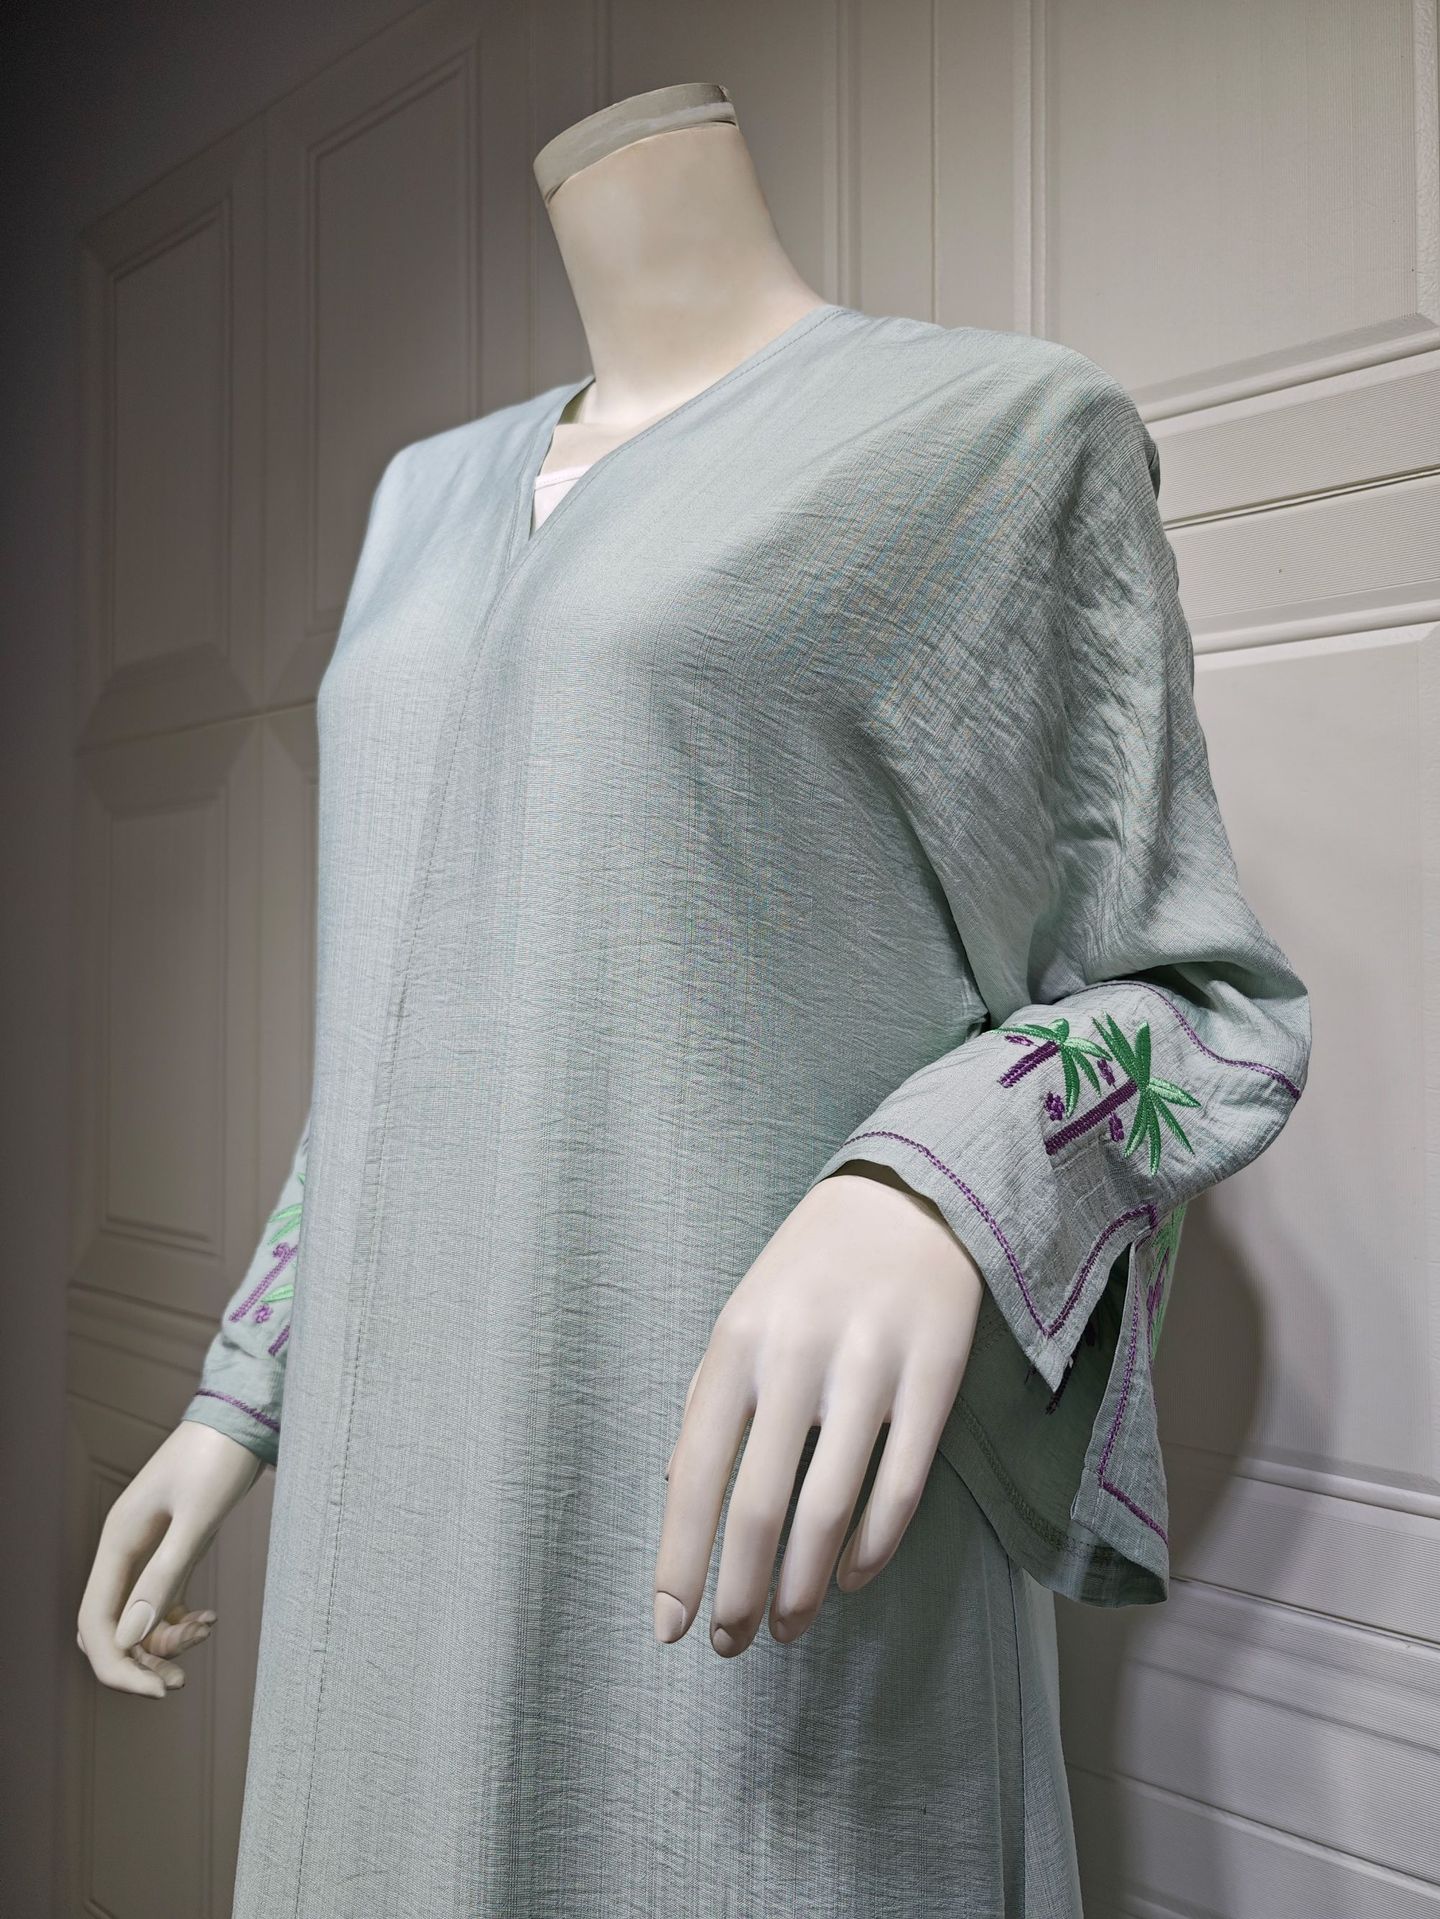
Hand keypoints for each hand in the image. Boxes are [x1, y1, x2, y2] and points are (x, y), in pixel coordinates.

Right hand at [76, 1419, 263, 1697]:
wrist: (243, 1416)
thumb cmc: (218, 1458)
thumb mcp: (197, 1518)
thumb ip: (165, 1574)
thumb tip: (129, 1638)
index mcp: (118, 1541)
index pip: (95, 1623)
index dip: (118, 1665)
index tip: (158, 1689)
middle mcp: (124, 1549)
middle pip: (109, 1627)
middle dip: (137, 1659)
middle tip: (177, 1679)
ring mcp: (147, 1549)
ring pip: (137, 1618)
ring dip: (163, 1641)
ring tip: (205, 1635)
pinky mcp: (173, 1548)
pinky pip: (162, 1601)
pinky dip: (179, 1619)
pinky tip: (210, 1620)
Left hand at [653, 1160, 983, 1656]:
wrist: (912, 1195)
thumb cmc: (810, 1269)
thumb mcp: (741, 1317)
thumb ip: (706, 1400)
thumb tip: (675, 1493)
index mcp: (737, 1344)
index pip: (695, 1475)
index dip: (679, 1563)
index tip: (669, 1628)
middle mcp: (797, 1356)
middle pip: (760, 1508)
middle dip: (740, 1594)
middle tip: (732, 1643)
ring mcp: (870, 1366)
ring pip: (831, 1512)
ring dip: (806, 1589)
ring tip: (789, 1626)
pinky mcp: (935, 1376)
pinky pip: (901, 1487)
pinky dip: (873, 1550)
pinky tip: (852, 1578)